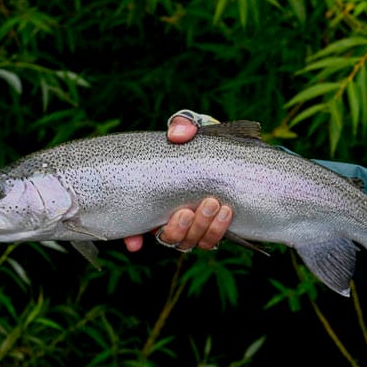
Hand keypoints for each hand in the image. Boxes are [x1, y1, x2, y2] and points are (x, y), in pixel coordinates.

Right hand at [123, 114, 232, 252]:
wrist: (234, 150)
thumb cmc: (203, 142)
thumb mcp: (192, 129)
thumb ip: (183, 124)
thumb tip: (177, 135)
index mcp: (158, 198)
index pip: (137, 225)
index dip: (132, 237)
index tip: (134, 242)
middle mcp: (172, 216)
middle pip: (168, 237)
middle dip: (178, 229)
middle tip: (189, 209)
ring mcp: (194, 225)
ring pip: (189, 242)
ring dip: (200, 228)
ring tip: (213, 204)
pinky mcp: (215, 228)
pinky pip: (212, 240)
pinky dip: (218, 231)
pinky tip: (226, 213)